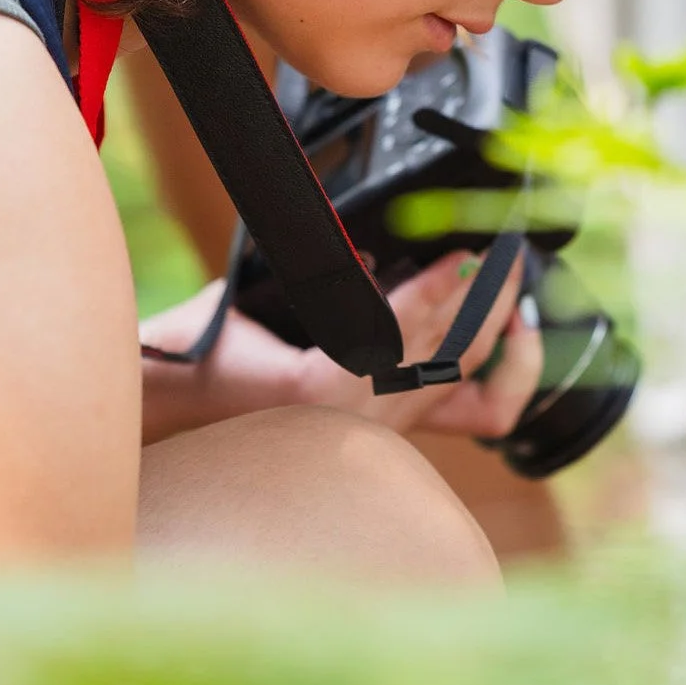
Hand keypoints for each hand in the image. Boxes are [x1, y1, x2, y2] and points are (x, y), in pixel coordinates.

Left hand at [139, 249, 541, 448]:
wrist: (159, 375)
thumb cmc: (221, 357)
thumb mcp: (309, 333)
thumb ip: (354, 308)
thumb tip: (380, 258)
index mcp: (380, 419)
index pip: (485, 414)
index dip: (519, 368)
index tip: (527, 319)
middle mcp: (375, 430)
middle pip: (477, 379)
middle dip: (506, 316)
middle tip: (516, 263)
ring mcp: (349, 415)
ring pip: (447, 355)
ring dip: (477, 298)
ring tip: (488, 254)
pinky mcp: (318, 391)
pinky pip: (395, 334)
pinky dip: (429, 295)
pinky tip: (445, 263)